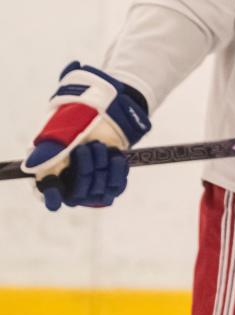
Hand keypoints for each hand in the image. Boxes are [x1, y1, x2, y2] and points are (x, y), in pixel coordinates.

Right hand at [22, 62, 150, 210]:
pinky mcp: (112, 179)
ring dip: (101, 167)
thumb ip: (48, 150)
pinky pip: (117, 186)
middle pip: (78, 194)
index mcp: (52, 172)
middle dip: (84, 170)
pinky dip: (118, 170)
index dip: (53, 197)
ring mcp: (93, 183)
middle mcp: (72, 182)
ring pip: (98, 191)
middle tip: (85, 148)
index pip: (49, 193)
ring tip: (99, 146)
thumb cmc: (76, 122)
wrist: (103, 113)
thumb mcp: (60, 132)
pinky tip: (115, 155)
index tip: (56, 201)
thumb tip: (36, 167)